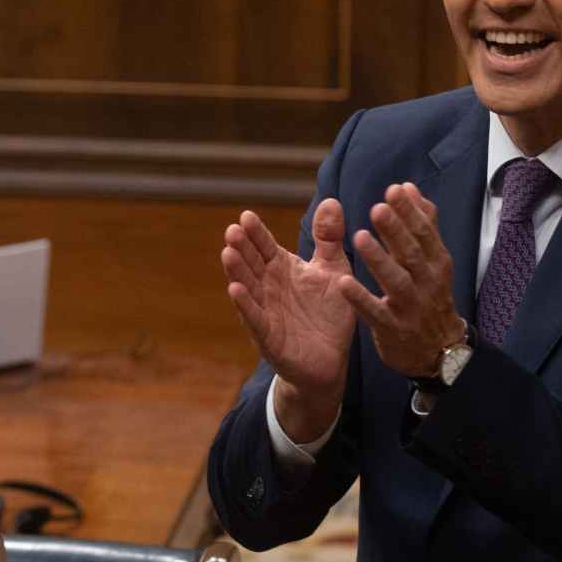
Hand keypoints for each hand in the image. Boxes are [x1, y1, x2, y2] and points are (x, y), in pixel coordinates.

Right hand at [221, 202, 356, 439]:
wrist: (332, 361)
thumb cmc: (328, 314)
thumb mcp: (333, 270)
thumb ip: (329, 238)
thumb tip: (331, 200)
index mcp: (281, 268)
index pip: (265, 246)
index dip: (256, 233)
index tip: (246, 216)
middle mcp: (268, 287)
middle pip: (252, 263)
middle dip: (242, 248)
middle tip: (233, 230)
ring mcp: (266, 311)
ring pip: (248, 288)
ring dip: (237, 272)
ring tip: (228, 254)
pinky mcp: (269, 337)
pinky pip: (255, 319)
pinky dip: (245, 306)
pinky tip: (235, 291)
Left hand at [336, 182, 465, 378]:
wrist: (440, 351)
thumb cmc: (430, 296)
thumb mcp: (433, 261)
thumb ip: (422, 224)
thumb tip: (410, 187)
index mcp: (435, 262)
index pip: (425, 233)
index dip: (410, 212)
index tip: (394, 189)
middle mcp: (427, 283)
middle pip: (412, 253)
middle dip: (396, 230)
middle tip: (378, 208)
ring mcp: (411, 308)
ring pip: (396, 282)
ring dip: (379, 260)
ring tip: (360, 237)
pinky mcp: (394, 330)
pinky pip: (376, 314)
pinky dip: (361, 300)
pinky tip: (343, 284)